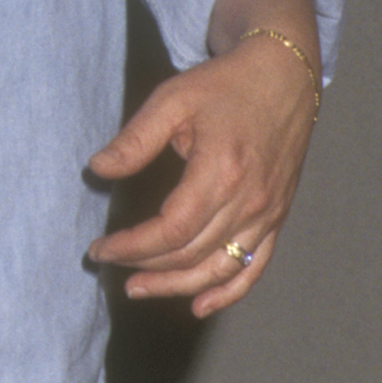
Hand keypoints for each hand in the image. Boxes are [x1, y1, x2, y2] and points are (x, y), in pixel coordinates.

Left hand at [85, 0, 319, 315]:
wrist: (284, 76)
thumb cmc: (226, 84)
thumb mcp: (172, 100)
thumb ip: (135, 140)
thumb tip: (97, 170)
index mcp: (220, 172)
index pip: (170, 230)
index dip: (132, 247)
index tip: (102, 249)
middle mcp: (248, 202)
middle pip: (190, 255)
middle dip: (146, 267)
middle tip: (112, 267)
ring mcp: (266, 216)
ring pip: (219, 270)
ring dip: (177, 287)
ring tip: (142, 288)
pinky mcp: (276, 220)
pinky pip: (253, 269)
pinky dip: (227, 293)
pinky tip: (199, 306)